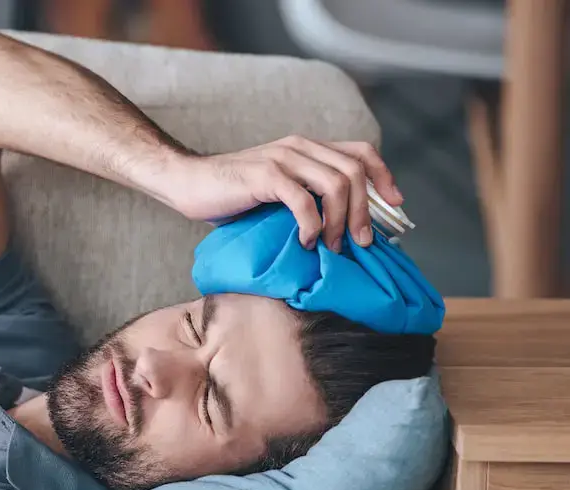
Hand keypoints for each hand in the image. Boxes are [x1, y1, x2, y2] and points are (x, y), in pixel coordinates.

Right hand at [163, 135, 402, 251]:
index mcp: (306, 148)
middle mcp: (299, 147)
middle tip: (360, 243)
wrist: (188, 183)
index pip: (360, 152)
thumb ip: (306, 196)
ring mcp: (283, 158)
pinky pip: (302, 200)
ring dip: (340, 221)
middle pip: (354, 172)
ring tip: (331, 247)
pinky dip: (311, 226)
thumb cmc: (230, 194)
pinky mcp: (265, 175)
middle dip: (365, 211)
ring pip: (336, 184)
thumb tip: (341, 227)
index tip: (395, 207)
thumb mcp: (277, 191)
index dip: (384, 177)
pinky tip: (304, 242)